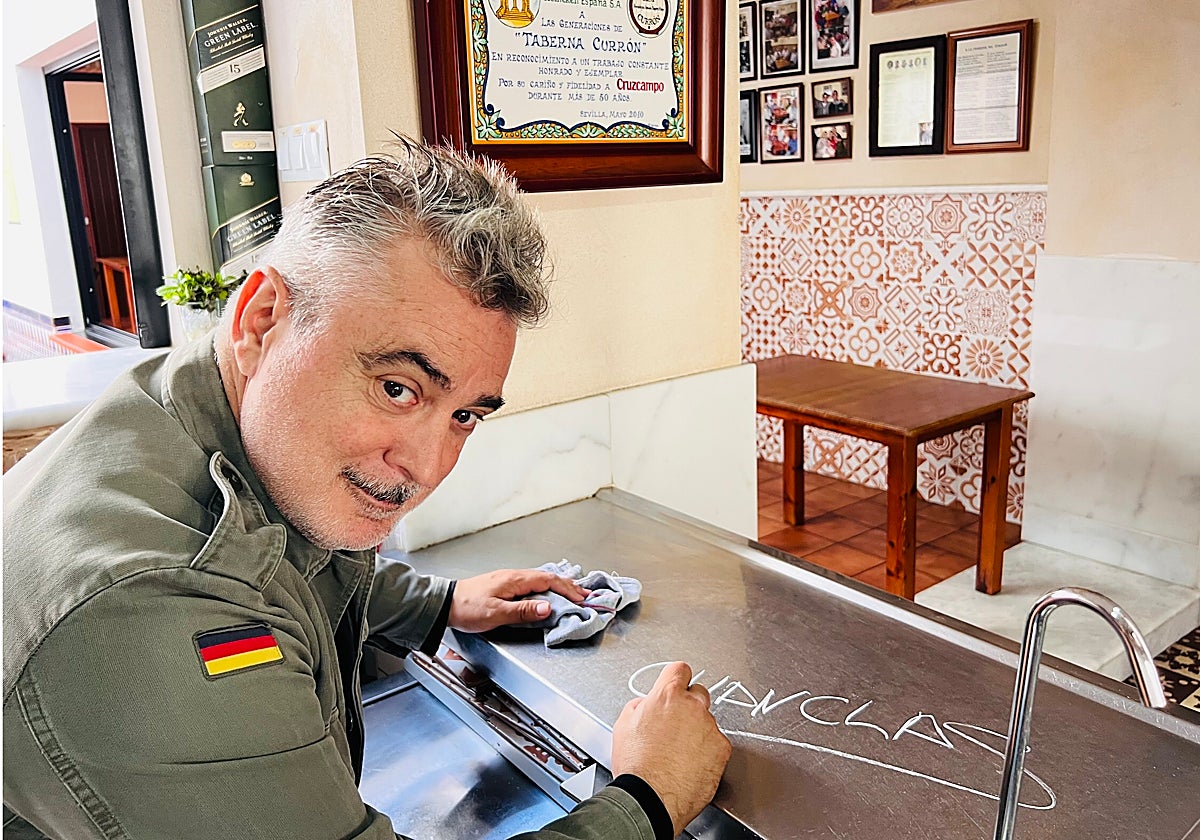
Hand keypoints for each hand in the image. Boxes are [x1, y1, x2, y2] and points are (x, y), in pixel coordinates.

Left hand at [449, 569, 588, 632]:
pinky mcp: (503, 586)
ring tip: (572, 594)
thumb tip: (548, 608)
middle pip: (547, 577)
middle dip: (568, 586)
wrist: (444, 605)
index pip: (548, 580)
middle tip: (584, 594)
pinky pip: (531, 584)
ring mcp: (508, 580)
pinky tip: (547, 594)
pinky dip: (545, 589)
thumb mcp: (497, 613)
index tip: (582, 598)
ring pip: (540, 580)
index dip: (567, 589)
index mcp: (514, 580)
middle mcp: (513, 576)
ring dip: (558, 587)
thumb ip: (524, 611)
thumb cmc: (467, 608)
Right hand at [611, 662, 731, 835]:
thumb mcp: (623, 725)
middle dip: (689, 705)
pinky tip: (692, 764)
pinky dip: (708, 751)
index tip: (677, 684)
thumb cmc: (636, 766)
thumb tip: (647, 704)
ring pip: (707, 721)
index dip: (676, 678)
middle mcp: (692, 707)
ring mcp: (710, 727)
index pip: (680, 669)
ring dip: (697, 731)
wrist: (651, 798)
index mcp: (667, 696)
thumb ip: (641, 706)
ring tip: (680, 753)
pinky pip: (717, 743)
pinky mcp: (722, 748)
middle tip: (676, 725)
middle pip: (698, 693)